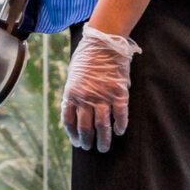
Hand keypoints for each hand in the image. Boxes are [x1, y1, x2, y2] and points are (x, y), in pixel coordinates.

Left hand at [62, 26, 139, 151]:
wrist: (104, 41)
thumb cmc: (87, 56)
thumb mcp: (74, 75)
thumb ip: (74, 93)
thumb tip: (76, 111)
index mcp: (71, 93)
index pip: (69, 121)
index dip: (72, 135)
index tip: (77, 142)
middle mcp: (85, 98)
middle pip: (85, 128)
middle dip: (87, 141)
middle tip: (90, 148)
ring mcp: (102, 97)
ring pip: (102, 127)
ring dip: (104, 140)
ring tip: (104, 147)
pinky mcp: (118, 93)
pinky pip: (120, 115)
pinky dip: (120, 126)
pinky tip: (120, 132)